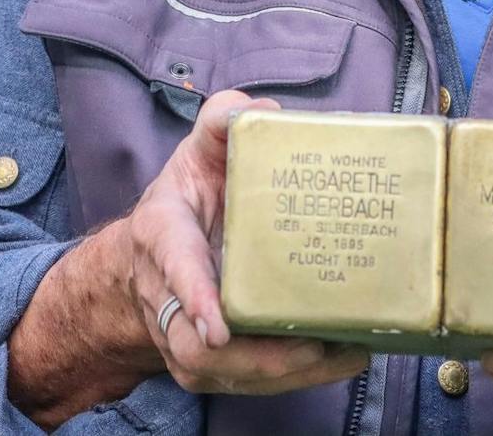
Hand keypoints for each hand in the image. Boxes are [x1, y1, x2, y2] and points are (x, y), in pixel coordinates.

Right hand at [121, 88, 371, 394]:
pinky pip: (245, 381)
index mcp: (162, 233)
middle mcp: (164, 293)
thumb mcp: (198, 150)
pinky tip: (339, 358)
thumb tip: (263, 111)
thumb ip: (224, 121)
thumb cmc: (188, 196)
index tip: (218, 328)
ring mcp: (182, 333)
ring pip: (224, 373)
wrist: (150, 255)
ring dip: (284, 372)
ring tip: (342, 354)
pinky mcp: (207, 361)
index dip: (194, 296)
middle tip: (313, 347)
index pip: (174, 265)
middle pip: (196, 345)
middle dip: (256, 357)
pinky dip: (293, 377)